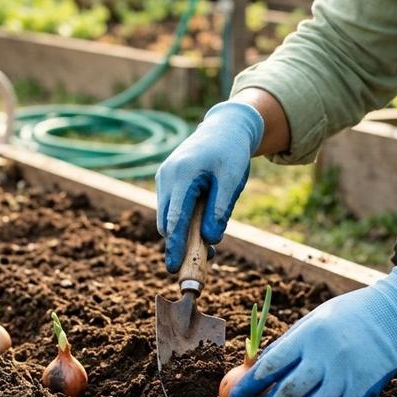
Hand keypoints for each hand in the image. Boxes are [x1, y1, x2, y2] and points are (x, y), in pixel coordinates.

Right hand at [155, 101, 263, 272]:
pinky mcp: (166, 182)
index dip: (175, 245)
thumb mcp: (233, 180)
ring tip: (211, 247)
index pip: (175, 218)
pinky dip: (183, 223)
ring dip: (183, 235)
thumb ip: (220, 209)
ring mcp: (164, 179)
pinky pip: (171, 209)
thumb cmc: (231, 153)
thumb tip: (210, 240)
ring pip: (168, 218)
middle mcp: (167, 177)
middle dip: (180, 245)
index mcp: (183, 175)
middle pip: (167, 222)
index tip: (173, 268)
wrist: (223, 128)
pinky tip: (203, 228)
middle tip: (203, 263)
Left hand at [229, 267, 396, 396]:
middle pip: (290, 393)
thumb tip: (253, 374)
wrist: (390, 317)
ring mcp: (348, 376)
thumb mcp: (310, 323)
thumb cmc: (341, 318)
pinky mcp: (364, 390)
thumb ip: (286, 348)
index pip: (272, 366)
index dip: (249, 385)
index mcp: (309, 336)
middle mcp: (328, 357)